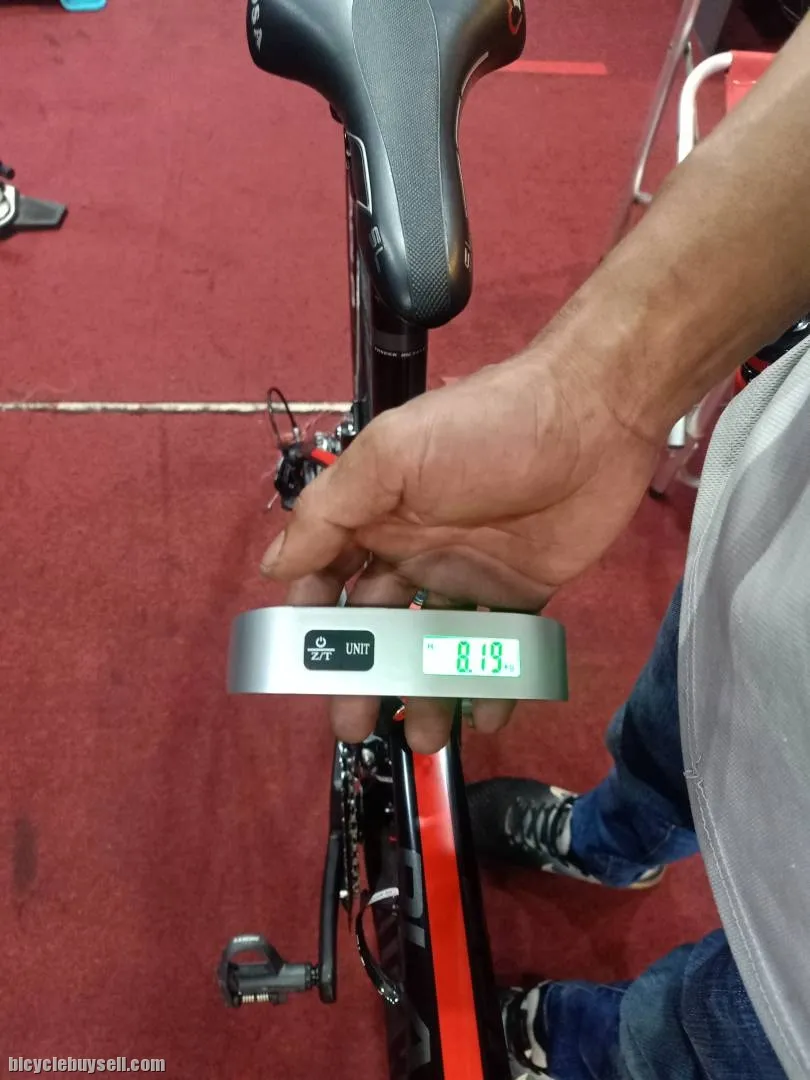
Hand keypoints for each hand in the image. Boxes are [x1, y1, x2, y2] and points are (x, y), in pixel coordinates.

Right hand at [261, 341, 660, 752]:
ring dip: (428, 691)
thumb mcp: (392, 456)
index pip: (330, 577)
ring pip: (437, 646)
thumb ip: (330, 512)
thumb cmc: (483, 433)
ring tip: (428, 740)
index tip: (303, 666)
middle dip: (365, 676)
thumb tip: (272, 567)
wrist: (592, 419)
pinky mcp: (522, 592)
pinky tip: (487, 717)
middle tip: (355, 727)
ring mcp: (470, 575)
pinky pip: (500, 647)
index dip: (314, 623)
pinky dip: (492, 684)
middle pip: (380, 625)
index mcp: (378, 515)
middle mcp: (417, 549)